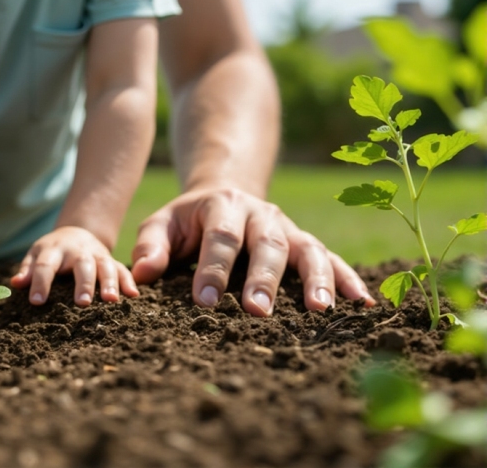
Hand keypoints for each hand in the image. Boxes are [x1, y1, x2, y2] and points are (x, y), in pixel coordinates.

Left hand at [11, 226, 138, 306]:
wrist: (77, 233)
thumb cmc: (52, 252)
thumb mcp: (36, 255)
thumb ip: (27, 270)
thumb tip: (16, 284)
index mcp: (54, 250)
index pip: (45, 266)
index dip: (39, 283)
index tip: (36, 302)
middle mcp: (78, 251)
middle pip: (82, 265)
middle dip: (83, 283)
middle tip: (82, 303)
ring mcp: (97, 255)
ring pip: (105, 266)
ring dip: (109, 282)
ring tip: (110, 301)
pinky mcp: (111, 261)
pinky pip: (123, 270)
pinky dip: (129, 282)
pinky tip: (133, 296)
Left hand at [130, 187, 375, 315]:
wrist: (225, 193)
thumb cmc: (187, 220)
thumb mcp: (162, 223)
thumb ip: (150, 245)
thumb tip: (142, 273)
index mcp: (224, 205)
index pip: (220, 238)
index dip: (213, 269)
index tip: (204, 302)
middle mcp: (262, 214)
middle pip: (268, 244)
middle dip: (264, 279)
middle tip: (258, 311)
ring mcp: (289, 228)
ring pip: (308, 250)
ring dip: (317, 280)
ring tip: (320, 310)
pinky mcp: (307, 244)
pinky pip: (333, 260)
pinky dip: (349, 280)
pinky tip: (363, 304)